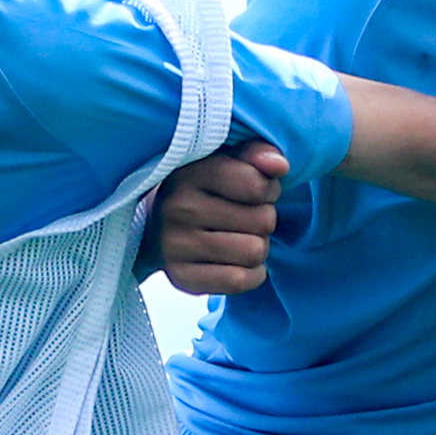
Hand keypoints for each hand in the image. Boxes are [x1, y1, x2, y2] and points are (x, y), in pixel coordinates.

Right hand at [151, 144, 287, 295]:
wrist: (155, 227)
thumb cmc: (204, 189)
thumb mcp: (226, 160)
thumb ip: (256, 153)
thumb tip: (279, 164)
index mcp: (190, 173)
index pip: (255, 184)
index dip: (268, 188)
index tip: (256, 190)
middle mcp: (178, 209)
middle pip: (262, 221)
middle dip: (263, 219)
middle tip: (245, 217)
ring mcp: (176, 246)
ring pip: (255, 252)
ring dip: (258, 246)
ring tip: (240, 237)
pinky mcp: (182, 278)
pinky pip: (240, 281)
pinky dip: (251, 274)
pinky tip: (238, 261)